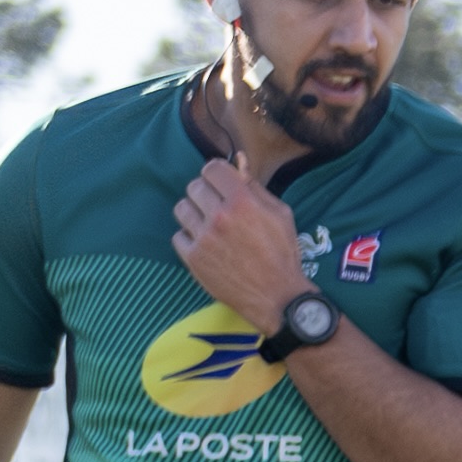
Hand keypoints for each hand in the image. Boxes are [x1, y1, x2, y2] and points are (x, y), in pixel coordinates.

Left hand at [169, 158, 310, 331]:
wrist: (276, 295)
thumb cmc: (283, 253)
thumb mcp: (281, 215)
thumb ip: (256, 188)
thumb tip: (237, 166)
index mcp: (243, 202)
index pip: (211, 168)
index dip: (217, 173)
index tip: (222, 183)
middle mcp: (219, 216)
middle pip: (194, 186)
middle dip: (206, 193)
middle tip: (218, 206)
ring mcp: (203, 237)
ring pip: (181, 209)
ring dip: (194, 213)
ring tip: (210, 225)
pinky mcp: (192, 257)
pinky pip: (178, 235)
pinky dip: (190, 238)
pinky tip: (207, 245)